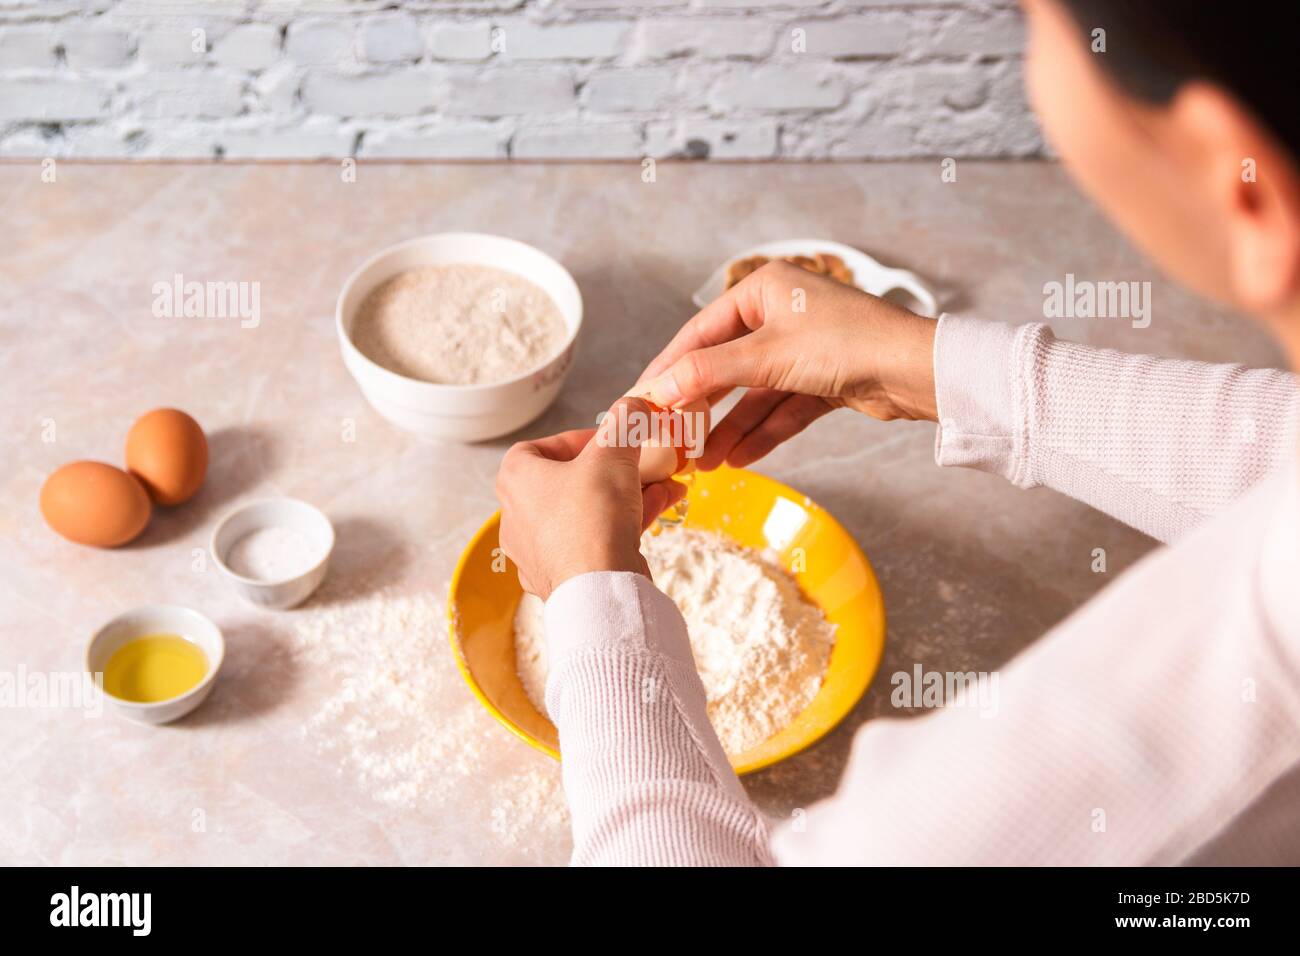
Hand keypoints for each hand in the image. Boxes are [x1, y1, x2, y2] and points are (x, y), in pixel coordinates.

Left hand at [495, 397, 687, 599]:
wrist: (599, 591)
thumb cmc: (593, 517)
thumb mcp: (614, 453)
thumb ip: (624, 422)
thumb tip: (634, 404)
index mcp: (515, 481)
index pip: (540, 446)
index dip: (579, 439)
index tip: (612, 439)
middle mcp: (518, 517)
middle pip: (570, 480)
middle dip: (614, 469)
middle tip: (642, 462)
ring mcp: (539, 551)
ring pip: (587, 512)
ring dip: (627, 494)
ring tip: (663, 483)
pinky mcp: (563, 577)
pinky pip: (594, 539)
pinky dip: (625, 522)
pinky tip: (661, 506)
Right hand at [637, 261, 938, 469]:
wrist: (917, 370)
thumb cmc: (846, 343)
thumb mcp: (766, 356)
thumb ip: (708, 372)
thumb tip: (658, 388)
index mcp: (764, 289)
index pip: (701, 332)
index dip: (669, 368)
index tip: (642, 399)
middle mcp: (782, 314)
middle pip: (727, 365)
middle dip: (702, 406)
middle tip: (670, 437)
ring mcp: (804, 348)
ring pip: (755, 393)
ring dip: (731, 428)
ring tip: (702, 462)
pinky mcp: (824, 379)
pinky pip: (783, 407)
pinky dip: (764, 432)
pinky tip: (739, 458)